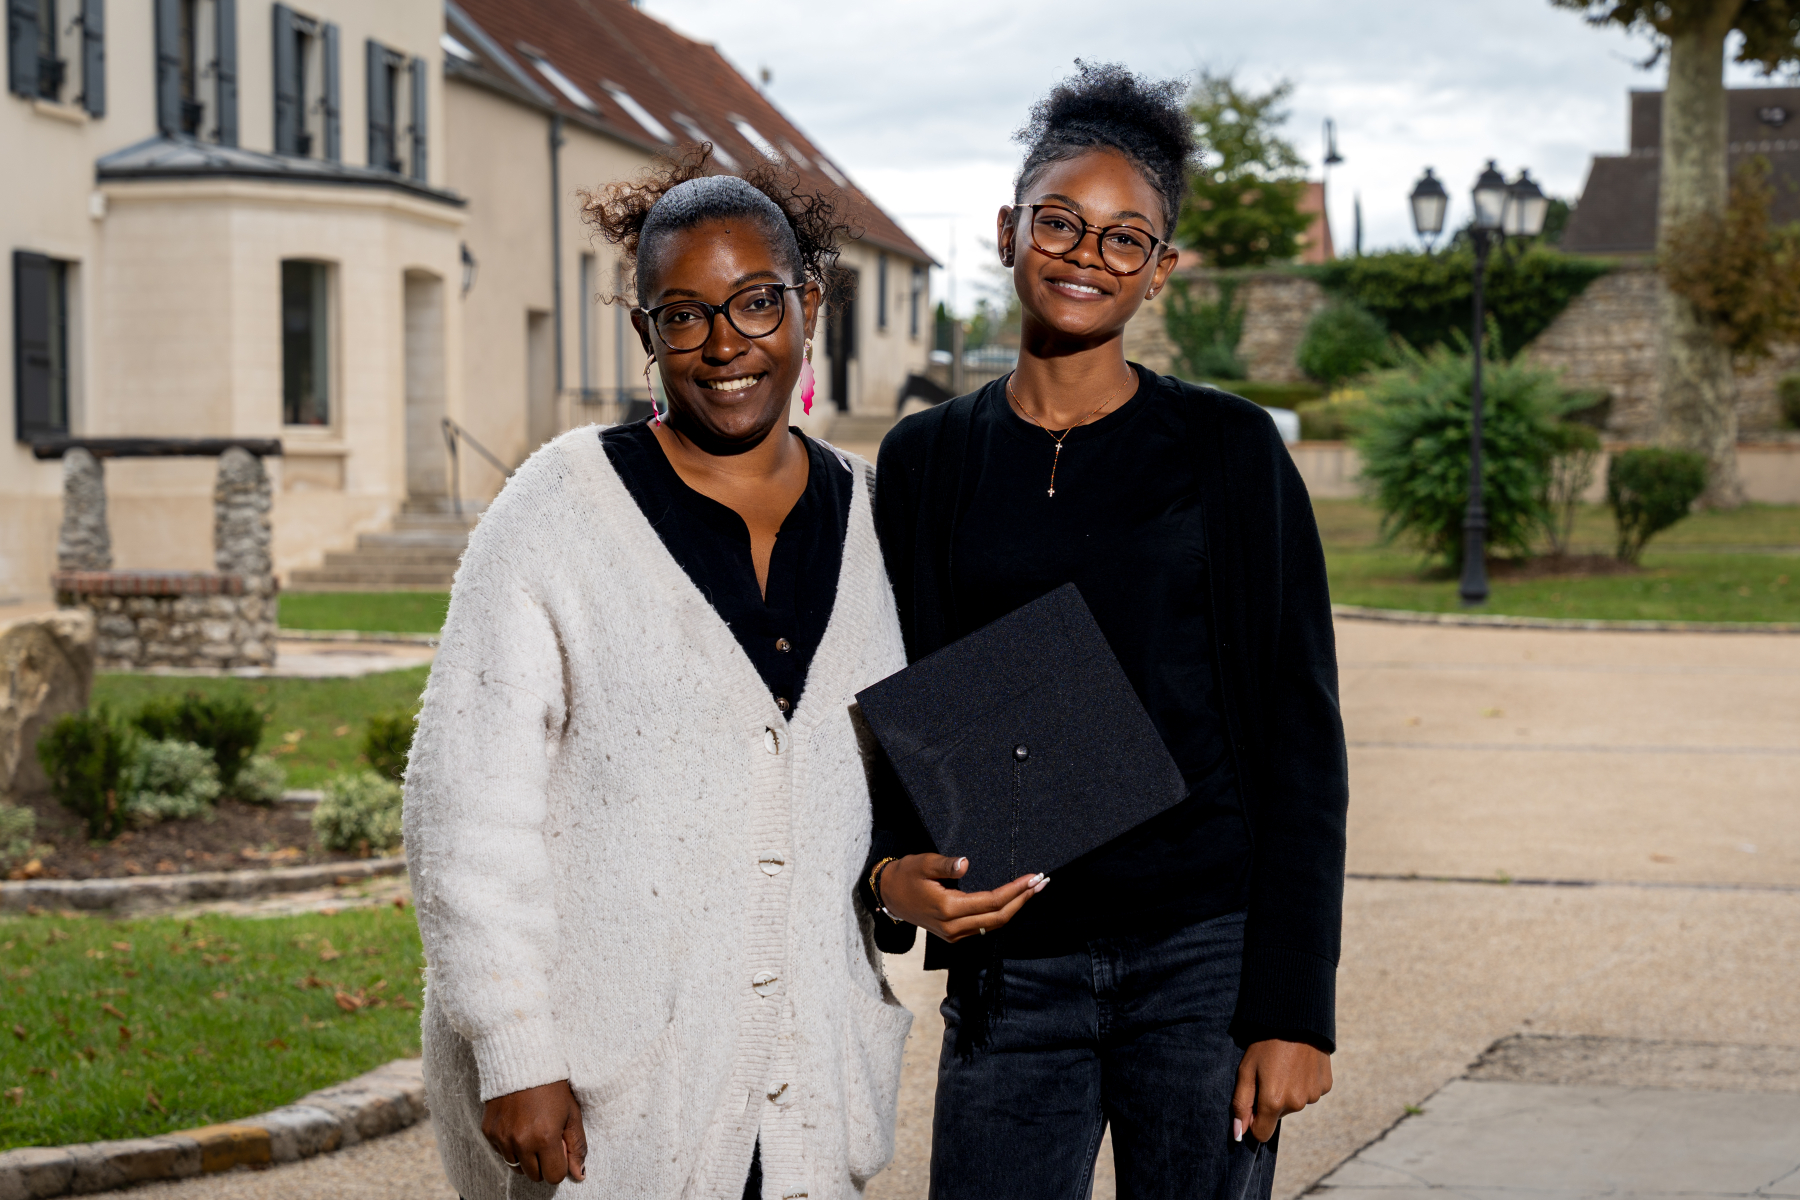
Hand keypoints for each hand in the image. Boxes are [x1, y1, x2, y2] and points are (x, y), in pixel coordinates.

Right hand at [481, 1079, 586, 1183]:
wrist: (521, 1061)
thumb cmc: (552, 1086)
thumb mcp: (571, 1113)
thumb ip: (577, 1146)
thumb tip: (579, 1175)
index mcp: (545, 1138)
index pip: (554, 1176)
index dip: (560, 1164)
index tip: (560, 1148)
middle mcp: (521, 1142)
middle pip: (535, 1176)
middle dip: (544, 1163)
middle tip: (547, 1139)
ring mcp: (502, 1138)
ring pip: (517, 1167)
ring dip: (526, 1156)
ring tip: (532, 1130)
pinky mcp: (488, 1132)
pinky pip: (501, 1153)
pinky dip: (511, 1146)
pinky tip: (518, 1124)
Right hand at [878, 853, 1046, 942]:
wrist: (889, 895)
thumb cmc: (906, 875)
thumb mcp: (923, 863)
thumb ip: (945, 864)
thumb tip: (965, 862)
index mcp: (948, 908)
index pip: (991, 901)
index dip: (1015, 890)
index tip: (1033, 877)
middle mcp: (953, 927)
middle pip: (999, 917)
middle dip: (1023, 900)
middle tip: (1043, 883)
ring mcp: (954, 935)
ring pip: (994, 925)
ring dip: (1016, 908)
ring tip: (1034, 890)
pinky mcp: (954, 935)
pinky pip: (984, 927)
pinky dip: (1002, 915)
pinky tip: (1014, 902)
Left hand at [1232, 1039, 1331, 1143]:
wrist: (1296, 1018)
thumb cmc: (1265, 1043)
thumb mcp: (1246, 1070)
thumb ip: (1241, 1104)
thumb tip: (1238, 1134)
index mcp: (1274, 1101)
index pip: (1262, 1133)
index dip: (1254, 1121)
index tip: (1252, 1104)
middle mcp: (1296, 1103)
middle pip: (1278, 1115)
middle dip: (1271, 1101)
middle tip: (1269, 1073)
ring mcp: (1313, 1095)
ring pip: (1294, 1104)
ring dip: (1288, 1091)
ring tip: (1285, 1065)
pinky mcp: (1325, 1086)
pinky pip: (1310, 1092)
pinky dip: (1304, 1083)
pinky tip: (1300, 1064)